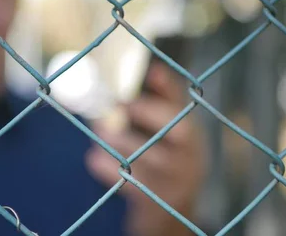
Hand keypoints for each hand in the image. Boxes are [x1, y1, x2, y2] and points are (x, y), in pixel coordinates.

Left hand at [86, 62, 206, 235]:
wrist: (169, 212)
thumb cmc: (161, 163)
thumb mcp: (163, 137)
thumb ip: (152, 109)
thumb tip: (142, 76)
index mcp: (190, 134)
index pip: (184, 105)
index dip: (168, 88)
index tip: (152, 72)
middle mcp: (191, 155)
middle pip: (178, 130)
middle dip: (148, 114)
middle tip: (121, 105)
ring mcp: (178, 180)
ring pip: (154, 158)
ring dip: (125, 142)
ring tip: (102, 130)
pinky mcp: (160, 201)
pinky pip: (136, 184)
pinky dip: (112, 170)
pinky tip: (94, 159)